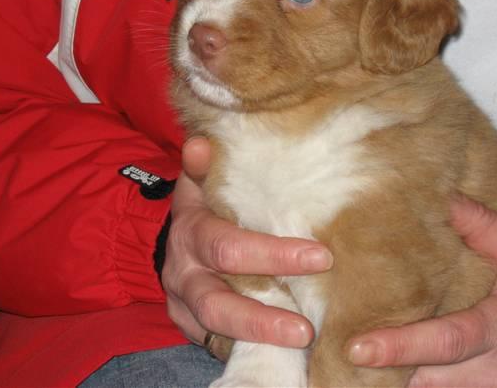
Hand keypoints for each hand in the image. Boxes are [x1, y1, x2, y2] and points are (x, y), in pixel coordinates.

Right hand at [162, 136, 333, 347]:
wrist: (175, 239)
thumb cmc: (206, 205)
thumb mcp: (201, 182)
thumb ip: (204, 168)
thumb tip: (200, 143)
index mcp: (191, 231)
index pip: (227, 247)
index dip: (272, 254)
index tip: (321, 257)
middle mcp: (183, 272)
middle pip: (219, 300)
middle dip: (263, 316)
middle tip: (308, 327)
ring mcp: (184, 304)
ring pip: (217, 329)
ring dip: (259, 338)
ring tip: (302, 341)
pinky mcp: (189, 327)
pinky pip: (217, 342)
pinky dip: (251, 348)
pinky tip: (285, 353)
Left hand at [347, 198, 496, 386]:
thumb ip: (484, 227)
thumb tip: (445, 199)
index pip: (446, 342)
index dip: (401, 346)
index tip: (358, 347)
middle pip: (431, 379)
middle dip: (391, 368)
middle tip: (351, 346)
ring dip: (404, 380)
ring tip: (371, 358)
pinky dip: (428, 385)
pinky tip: (404, 369)